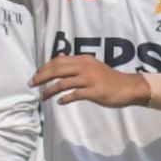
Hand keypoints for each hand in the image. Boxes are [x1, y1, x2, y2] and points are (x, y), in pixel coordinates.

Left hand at [30, 55, 151, 108]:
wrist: (128, 87)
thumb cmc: (108, 78)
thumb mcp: (91, 66)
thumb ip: (75, 64)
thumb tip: (58, 58)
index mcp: (83, 60)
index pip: (58, 61)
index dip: (44, 68)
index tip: (36, 75)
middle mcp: (84, 67)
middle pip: (57, 70)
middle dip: (42, 77)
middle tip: (31, 84)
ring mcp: (89, 79)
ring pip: (63, 83)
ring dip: (49, 90)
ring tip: (42, 97)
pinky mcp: (94, 91)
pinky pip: (74, 94)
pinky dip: (65, 98)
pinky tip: (59, 102)